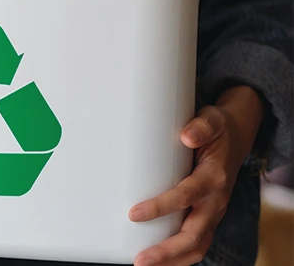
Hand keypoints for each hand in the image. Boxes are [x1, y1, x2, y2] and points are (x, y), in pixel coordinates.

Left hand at [129, 85, 263, 265]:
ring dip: (172, 260)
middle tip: (140, 259)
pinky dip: (178, 257)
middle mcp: (216, 200)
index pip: (186, 196)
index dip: (161, 207)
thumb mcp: (212, 119)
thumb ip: (201, 125)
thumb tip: (186, 135)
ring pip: (197, 246)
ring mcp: (212, 212)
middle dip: (167, 251)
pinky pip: (195, 244)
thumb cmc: (216, 130)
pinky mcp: (206, 217)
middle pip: (195, 235)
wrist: (236, 137)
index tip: (133, 214)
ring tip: (143, 264)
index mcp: (214, 177)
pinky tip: (156, 260)